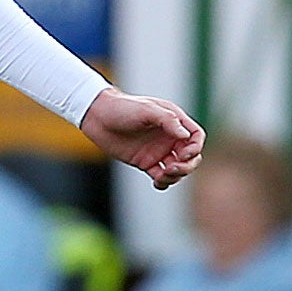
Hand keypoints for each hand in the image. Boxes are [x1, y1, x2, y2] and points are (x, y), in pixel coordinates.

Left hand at [80, 90, 203, 188]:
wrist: (96, 116)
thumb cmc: (121, 108)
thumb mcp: (146, 109)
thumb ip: (168, 120)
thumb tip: (186, 136)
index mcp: (174, 122)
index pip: (196, 137)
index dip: (195, 147)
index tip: (183, 154)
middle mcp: (168, 138)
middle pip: (191, 156)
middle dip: (187, 165)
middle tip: (172, 168)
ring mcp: (157, 151)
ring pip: (178, 168)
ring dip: (176, 176)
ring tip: (163, 176)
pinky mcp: (145, 162)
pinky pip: (161, 176)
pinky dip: (164, 182)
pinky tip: (158, 183)